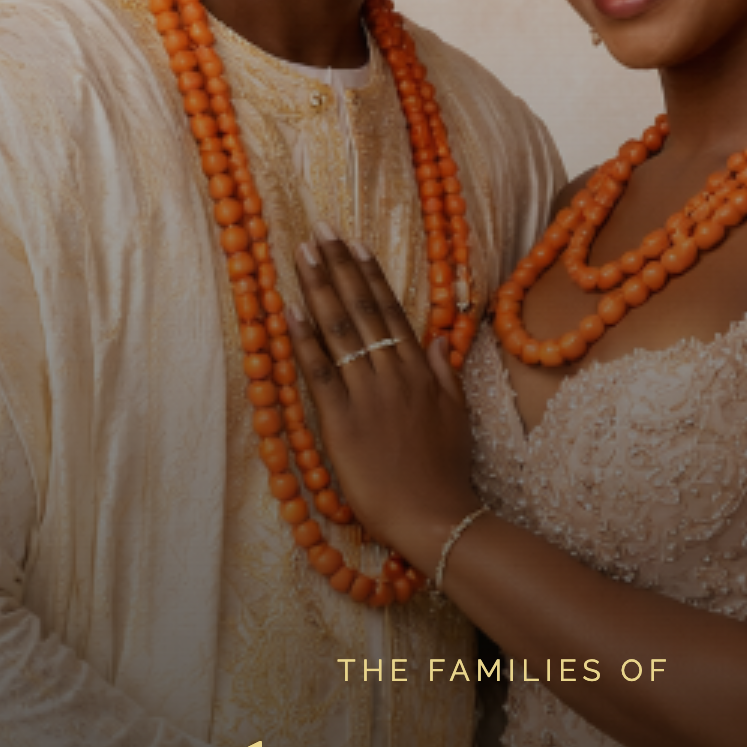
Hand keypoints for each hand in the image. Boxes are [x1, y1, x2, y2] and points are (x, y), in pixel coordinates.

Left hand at [288, 226, 477, 573]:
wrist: (434, 515)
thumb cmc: (445, 472)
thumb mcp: (456, 416)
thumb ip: (445, 375)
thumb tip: (438, 340)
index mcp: (420, 371)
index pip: (390, 312)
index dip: (370, 275)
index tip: (354, 244)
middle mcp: (392, 374)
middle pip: (361, 310)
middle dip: (338, 267)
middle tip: (319, 231)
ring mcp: (366, 395)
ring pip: (339, 331)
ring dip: (319, 288)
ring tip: (302, 254)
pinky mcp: (341, 421)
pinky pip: (319, 372)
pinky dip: (304, 340)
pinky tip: (290, 309)